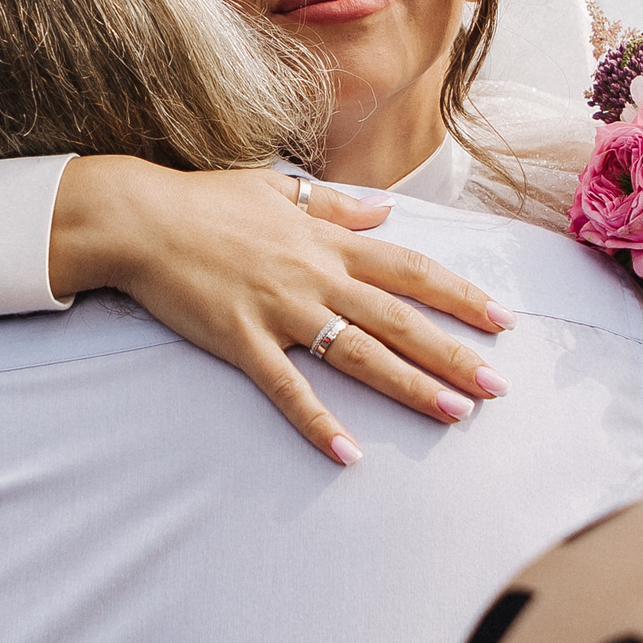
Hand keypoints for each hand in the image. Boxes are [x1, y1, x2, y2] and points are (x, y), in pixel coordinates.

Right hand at [50, 157, 512, 465]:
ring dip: (410, 385)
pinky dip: (318, 422)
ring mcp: (280, 309)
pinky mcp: (242, 339)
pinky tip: (348, 453)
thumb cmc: (206, 201)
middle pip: (399, 318)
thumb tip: (384, 212)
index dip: (461, 295)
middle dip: (454, 353)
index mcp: (328, 241)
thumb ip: (336, 206)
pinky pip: (288, 388)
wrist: (140, 219)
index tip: (502, 318)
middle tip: (499, 386)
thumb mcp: (278, 190)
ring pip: (360, 353)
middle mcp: (316, 276)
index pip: (410, 270)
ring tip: (455, 414)